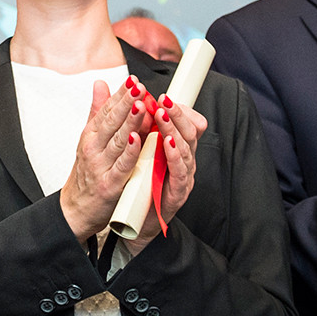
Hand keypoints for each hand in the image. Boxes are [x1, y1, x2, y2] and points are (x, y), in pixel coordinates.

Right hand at [58, 77, 152, 242]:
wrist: (76, 209)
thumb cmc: (87, 174)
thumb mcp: (88, 139)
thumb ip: (97, 111)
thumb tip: (101, 83)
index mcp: (90, 135)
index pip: (106, 110)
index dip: (119, 94)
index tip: (132, 80)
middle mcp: (93, 148)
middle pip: (111, 121)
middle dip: (126, 102)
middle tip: (138, 86)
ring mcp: (100, 166)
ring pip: (118, 140)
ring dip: (129, 122)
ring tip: (141, 106)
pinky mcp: (109, 184)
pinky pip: (121, 166)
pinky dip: (129, 152)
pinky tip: (137, 140)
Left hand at [126, 94, 207, 254]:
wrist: (132, 221)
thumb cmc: (137, 185)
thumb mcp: (134, 150)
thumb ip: (133, 123)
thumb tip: (128, 95)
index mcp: (172, 148)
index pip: (183, 123)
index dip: (177, 108)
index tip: (163, 94)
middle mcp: (181, 160)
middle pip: (188, 131)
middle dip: (177, 114)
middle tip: (163, 100)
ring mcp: (182, 176)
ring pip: (186, 149)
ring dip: (174, 130)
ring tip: (163, 115)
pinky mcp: (177, 193)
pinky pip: (179, 173)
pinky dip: (174, 157)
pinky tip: (167, 144)